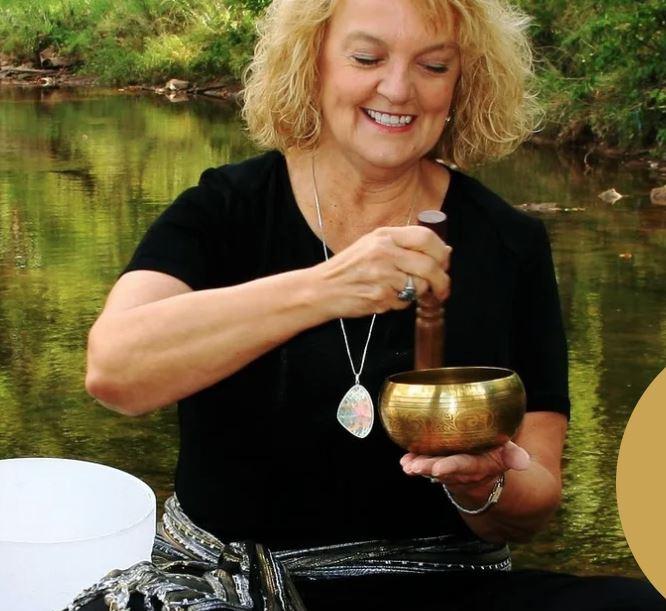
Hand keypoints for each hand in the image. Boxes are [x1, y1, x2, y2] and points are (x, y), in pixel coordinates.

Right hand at [315, 225, 451, 318]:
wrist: (321, 289)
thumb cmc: (348, 268)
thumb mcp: (372, 245)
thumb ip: (405, 246)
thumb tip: (445, 250)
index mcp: (383, 236)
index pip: (425, 237)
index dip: (441, 252)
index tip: (444, 262)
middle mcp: (384, 252)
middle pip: (429, 265)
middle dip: (442, 280)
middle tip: (442, 289)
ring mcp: (382, 275)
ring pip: (419, 286)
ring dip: (417, 293)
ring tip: (400, 291)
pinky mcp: (380, 296)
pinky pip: (404, 303)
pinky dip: (400, 304)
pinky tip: (385, 298)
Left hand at [400, 441, 530, 490]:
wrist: (487, 470)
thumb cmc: (495, 454)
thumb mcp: (507, 454)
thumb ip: (513, 456)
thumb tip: (524, 462)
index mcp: (478, 466)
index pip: (463, 466)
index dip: (450, 468)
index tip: (437, 470)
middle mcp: (460, 470)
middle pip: (443, 469)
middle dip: (427, 468)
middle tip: (413, 467)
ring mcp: (447, 469)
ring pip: (431, 469)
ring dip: (418, 467)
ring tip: (407, 465)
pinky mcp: (437, 464)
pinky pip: (425, 465)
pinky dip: (413, 463)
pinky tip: (404, 461)